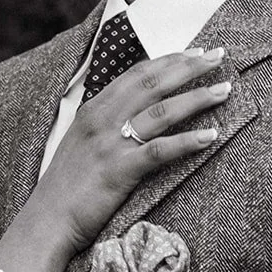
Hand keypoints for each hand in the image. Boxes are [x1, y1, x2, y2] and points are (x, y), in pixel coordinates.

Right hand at [35, 47, 229, 253]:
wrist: (47, 220)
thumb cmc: (67, 186)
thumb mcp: (81, 142)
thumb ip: (105, 123)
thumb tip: (133, 112)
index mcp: (93, 109)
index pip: (136, 74)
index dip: (168, 59)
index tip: (195, 51)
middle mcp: (102, 120)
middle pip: (153, 83)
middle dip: (189, 67)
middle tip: (218, 56)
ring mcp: (110, 144)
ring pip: (161, 111)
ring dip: (197, 98)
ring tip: (225, 90)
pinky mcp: (119, 171)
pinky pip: (159, 151)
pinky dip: (187, 141)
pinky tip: (211, 136)